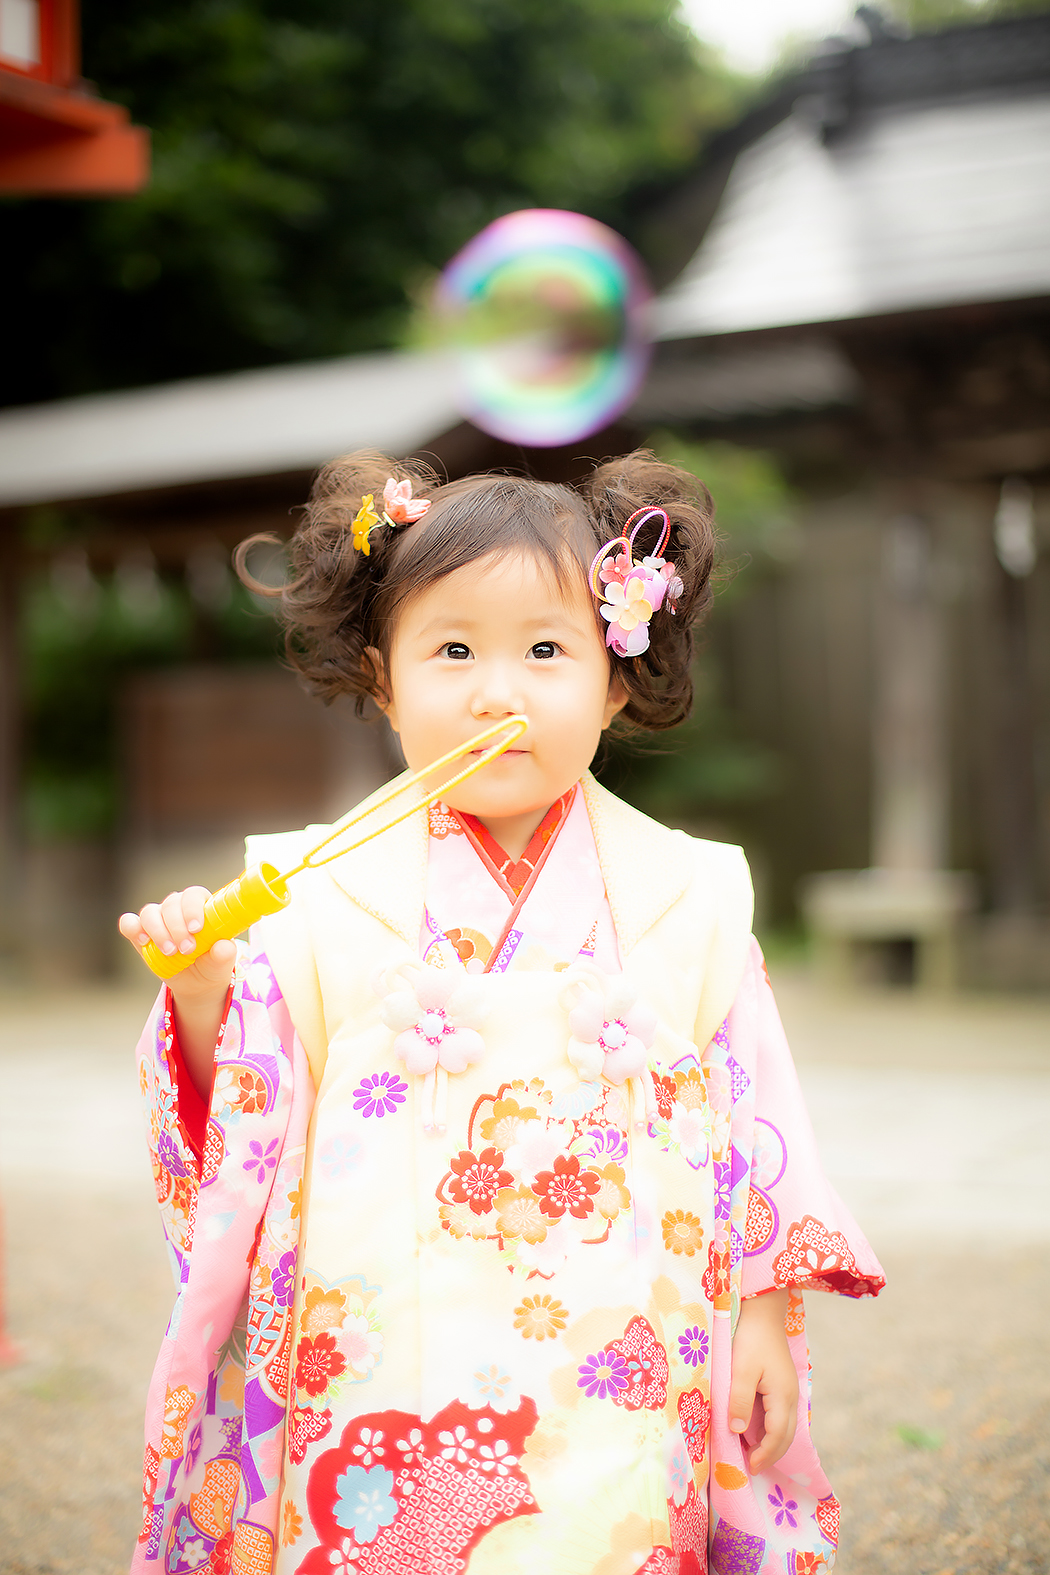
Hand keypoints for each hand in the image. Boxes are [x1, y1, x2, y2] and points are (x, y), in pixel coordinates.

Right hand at [118, 888, 234, 1096]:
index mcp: (207, 912)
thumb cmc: (219, 974)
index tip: (200, 930)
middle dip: (175, 924)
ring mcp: (161, 927)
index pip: (196, 896)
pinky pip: (132, 927)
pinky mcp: (144, 942)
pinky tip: (131, 932)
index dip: (195, 908)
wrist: (202, 993)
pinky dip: (131, 928)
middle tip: (186, 949)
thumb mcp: (225, 971)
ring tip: (170, 954)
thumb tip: (225, 947)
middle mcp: (182, 914)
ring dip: (156, 930)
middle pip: (170, 903)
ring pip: (150, 914)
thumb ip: (224, 960)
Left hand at [728, 1289, 798, 1473]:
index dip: (764, 1454)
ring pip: (786, 1426)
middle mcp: (791, 1397)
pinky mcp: (783, 1384)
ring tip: (753, 1453)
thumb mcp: (741, 1370)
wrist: (762, 1313)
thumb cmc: (750, 1339)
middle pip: (786, 1436)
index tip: (749, 1467)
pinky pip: (782, 1415)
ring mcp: (789, 1390)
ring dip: (772, 1443)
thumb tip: (738, 1431)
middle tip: (751, 1467)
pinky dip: (773, 1430)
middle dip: (771, 1454)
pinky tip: (757, 1430)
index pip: (777, 1436)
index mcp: (782, 1396)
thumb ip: (740, 1400)